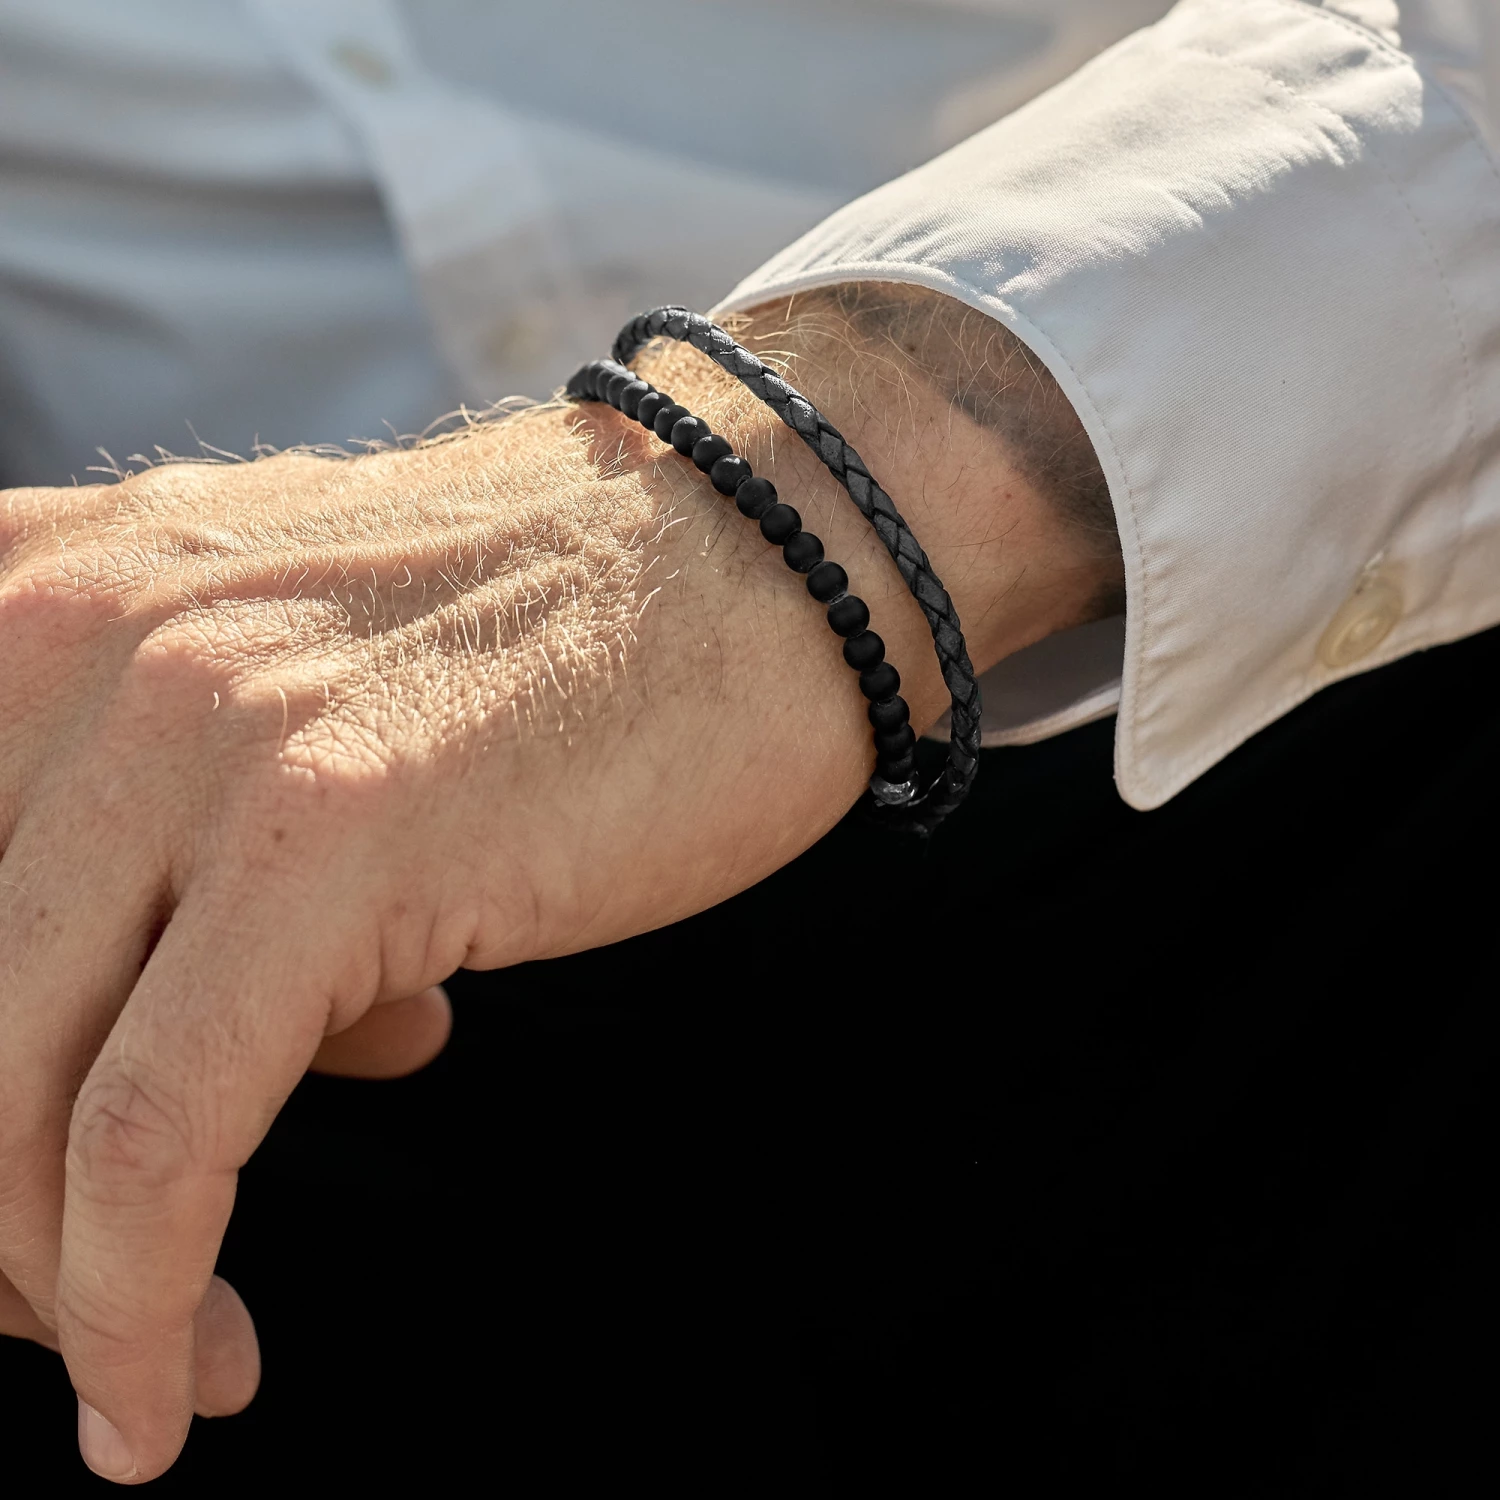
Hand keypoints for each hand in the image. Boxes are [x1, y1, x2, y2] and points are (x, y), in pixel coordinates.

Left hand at [0, 287, 1115, 1481]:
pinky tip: (179, 1389)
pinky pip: (161, 1133)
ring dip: (61, 1283)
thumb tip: (214, 1052)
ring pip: (14, 1090)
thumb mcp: (312, 684)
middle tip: (73, 1308)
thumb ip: (202, 840)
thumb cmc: (568, 636)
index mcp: (46, 591)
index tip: (15, 1209)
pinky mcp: (330, 839)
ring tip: (164, 1356)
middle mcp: (80, 636)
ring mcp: (203, 730)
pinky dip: (140, 1298)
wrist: (764, 555)